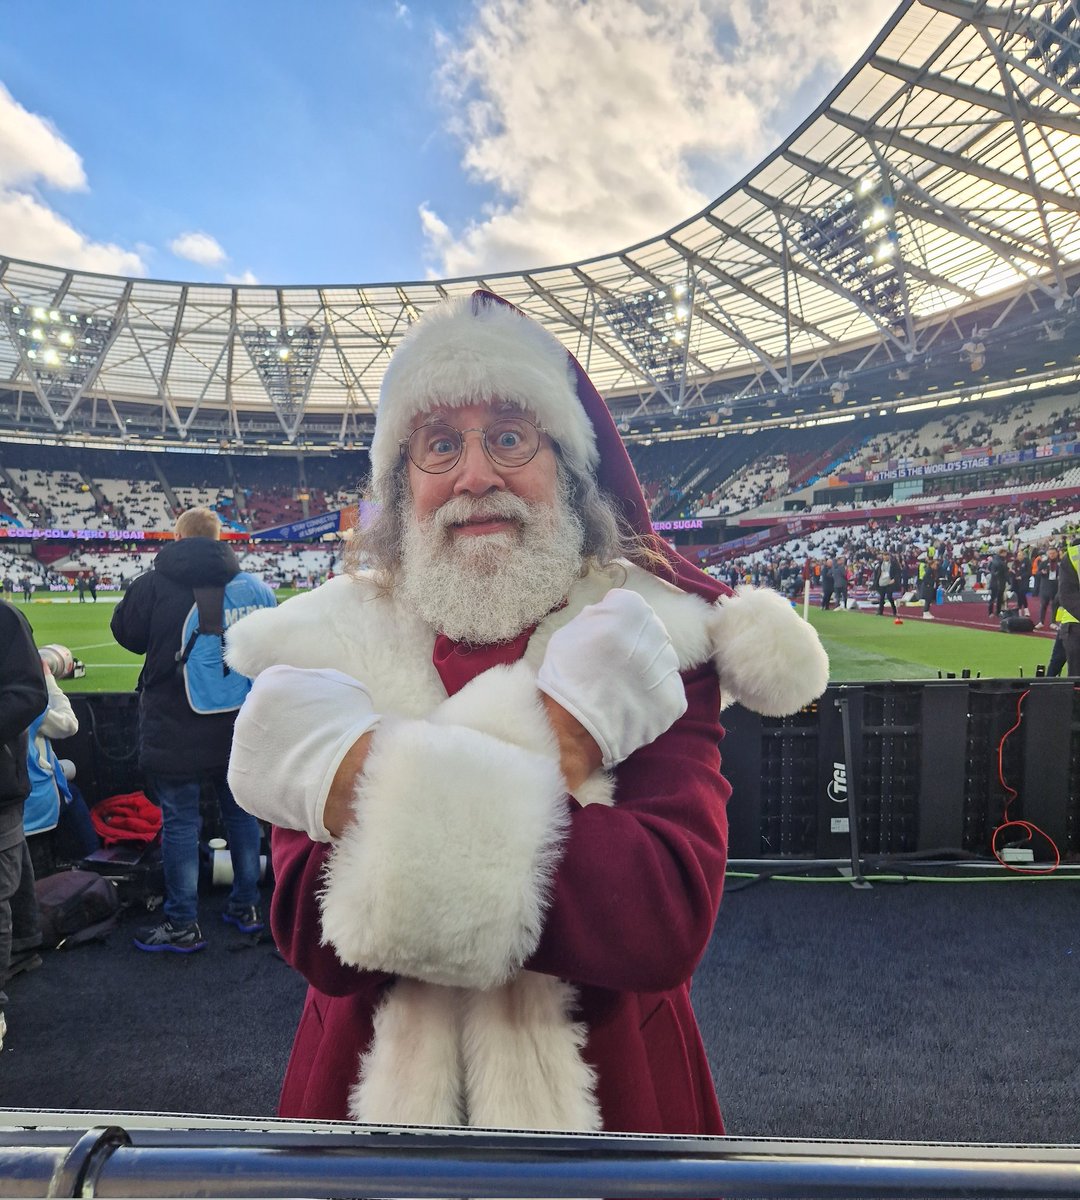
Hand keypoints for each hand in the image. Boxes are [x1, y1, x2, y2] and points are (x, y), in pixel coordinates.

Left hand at [228, 665, 380, 841]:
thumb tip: (307, 692)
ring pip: (256, 751)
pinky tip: (294, 788)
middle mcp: (247, 712)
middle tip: (308, 745)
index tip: (311, 721)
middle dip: (280, 731)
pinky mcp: (240, 782)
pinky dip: (272, 784)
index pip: (275, 690)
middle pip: (261, 720)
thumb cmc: (350, 725)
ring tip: (304, 769)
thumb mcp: (343, 686)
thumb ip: (316, 683)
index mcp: (271, 682)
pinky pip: (256, 780)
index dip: (294, 707)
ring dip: (274, 757)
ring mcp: (241, 748)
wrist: (346, 772)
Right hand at [536, 588, 685, 768]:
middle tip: (610, 668)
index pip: (629, 606)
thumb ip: (596, 616)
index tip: (601, 640)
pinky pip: (666, 691)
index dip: (613, 622)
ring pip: (660, 662)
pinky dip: (651, 697)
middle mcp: (658, 633)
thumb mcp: (569, 631)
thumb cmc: (565, 675)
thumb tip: (608, 614)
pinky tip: (631, 704)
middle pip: (648, 633)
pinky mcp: (675, 700)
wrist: (574, 727)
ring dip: (645, 671)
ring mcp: (670, 668)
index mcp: (631, 610)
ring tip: (620, 689)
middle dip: (633, 646)